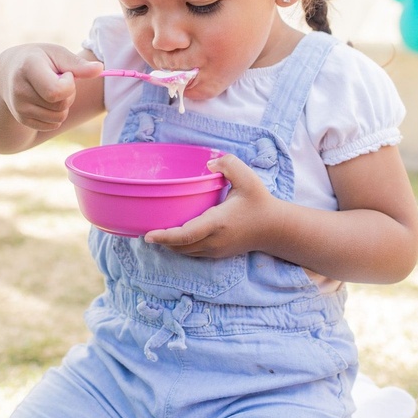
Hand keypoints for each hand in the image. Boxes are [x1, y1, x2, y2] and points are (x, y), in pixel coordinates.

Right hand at [0, 44, 102, 131]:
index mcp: (28, 68)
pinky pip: (53, 126)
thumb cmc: (40, 60)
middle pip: (61, 105)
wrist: (9, 72)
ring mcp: (19, 107)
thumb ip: (78, 64)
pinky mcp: (21, 119)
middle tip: (59, 81)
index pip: (57, 92)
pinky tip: (45, 101)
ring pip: (58, 118)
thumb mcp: (57, 54)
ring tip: (51, 91)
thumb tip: (100, 69)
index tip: (65, 73)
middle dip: (69, 95)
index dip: (69, 84)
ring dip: (63, 106)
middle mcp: (19, 89)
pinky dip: (56, 115)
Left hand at [144, 153, 280, 256]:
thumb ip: (228, 164)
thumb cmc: (259, 202)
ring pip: (183, 251)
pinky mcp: (216, 254)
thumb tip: (208, 164)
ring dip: (168, 244)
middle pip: (178, 246)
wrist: (275, 229)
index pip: (186, 234)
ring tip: (154, 231)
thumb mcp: (248, 178)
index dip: (164, 236)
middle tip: (143, 228)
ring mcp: (214, 250)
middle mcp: (213, 240)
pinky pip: (191, 252)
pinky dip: (179, 246)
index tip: (147, 235)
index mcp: (217, 223)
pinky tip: (172, 235)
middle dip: (160, 240)